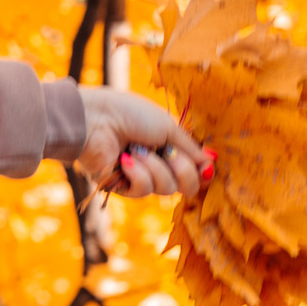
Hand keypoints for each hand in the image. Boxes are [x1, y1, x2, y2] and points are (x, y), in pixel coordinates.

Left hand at [77, 85, 208, 197]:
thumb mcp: (167, 127)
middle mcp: (156, 163)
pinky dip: (137, 174)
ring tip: (136, 150)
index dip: (203, 172)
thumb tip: (211, 164)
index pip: (195, 170)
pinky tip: (125, 160)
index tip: (206, 165)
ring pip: (166, 188)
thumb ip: (191, 148)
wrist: (95, 118)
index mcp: (167, 145)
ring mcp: (138, 176)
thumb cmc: (130, 114)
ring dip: (155, 167)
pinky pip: (143, 190)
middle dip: (183, 170)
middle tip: (169, 152)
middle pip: (187, 185)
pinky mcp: (120, 187)